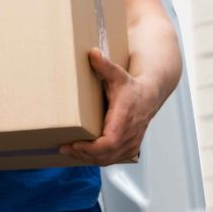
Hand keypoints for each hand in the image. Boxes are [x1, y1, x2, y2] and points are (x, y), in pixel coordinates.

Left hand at [59, 48, 160, 164]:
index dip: (90, 148)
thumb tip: (92, 52)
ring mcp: (131, 142)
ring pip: (109, 159)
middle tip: (63, 148)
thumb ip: (104, 65)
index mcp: (124, 118)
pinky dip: (97, 159)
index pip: (108, 142)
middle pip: (105, 154)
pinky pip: (113, 159)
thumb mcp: (117, 74)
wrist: (149, 94)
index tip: (73, 144)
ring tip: (68, 152)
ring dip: (88, 159)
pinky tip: (82, 155)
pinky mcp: (131, 147)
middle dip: (83, 154)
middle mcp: (129, 133)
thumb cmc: (130, 85)